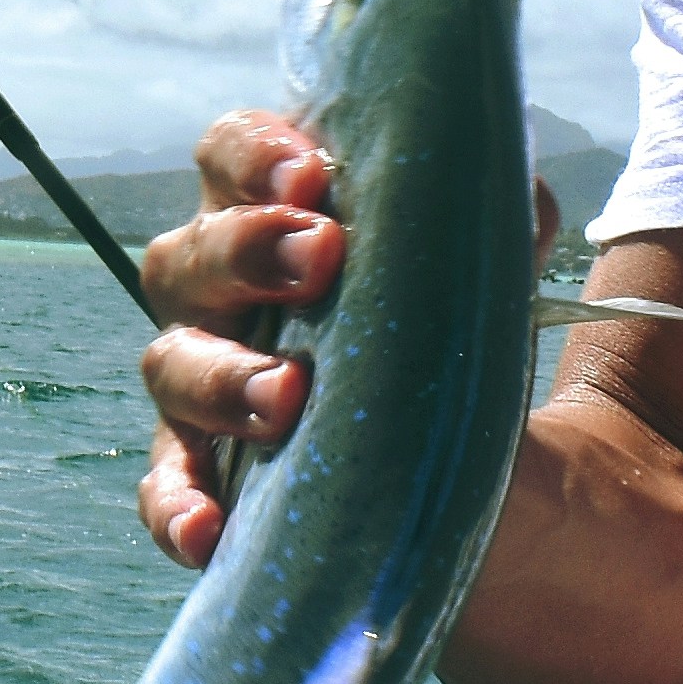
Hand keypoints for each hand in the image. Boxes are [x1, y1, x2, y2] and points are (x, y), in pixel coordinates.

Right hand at [137, 119, 564, 568]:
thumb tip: (515, 194)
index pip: (231, 158)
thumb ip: (499, 227)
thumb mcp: (485, 280)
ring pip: (170, 367)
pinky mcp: (206, 482)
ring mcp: (202, 391)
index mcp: (272, 221)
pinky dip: (178, 505)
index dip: (255, 156)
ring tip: (287, 395)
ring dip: (222, 376)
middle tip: (322, 257)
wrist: (469, 476)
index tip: (314, 174)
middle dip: (247, 249)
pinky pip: (167, 491)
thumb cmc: (447, 343)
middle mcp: (220, 297)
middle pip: (188, 255)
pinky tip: (208, 527)